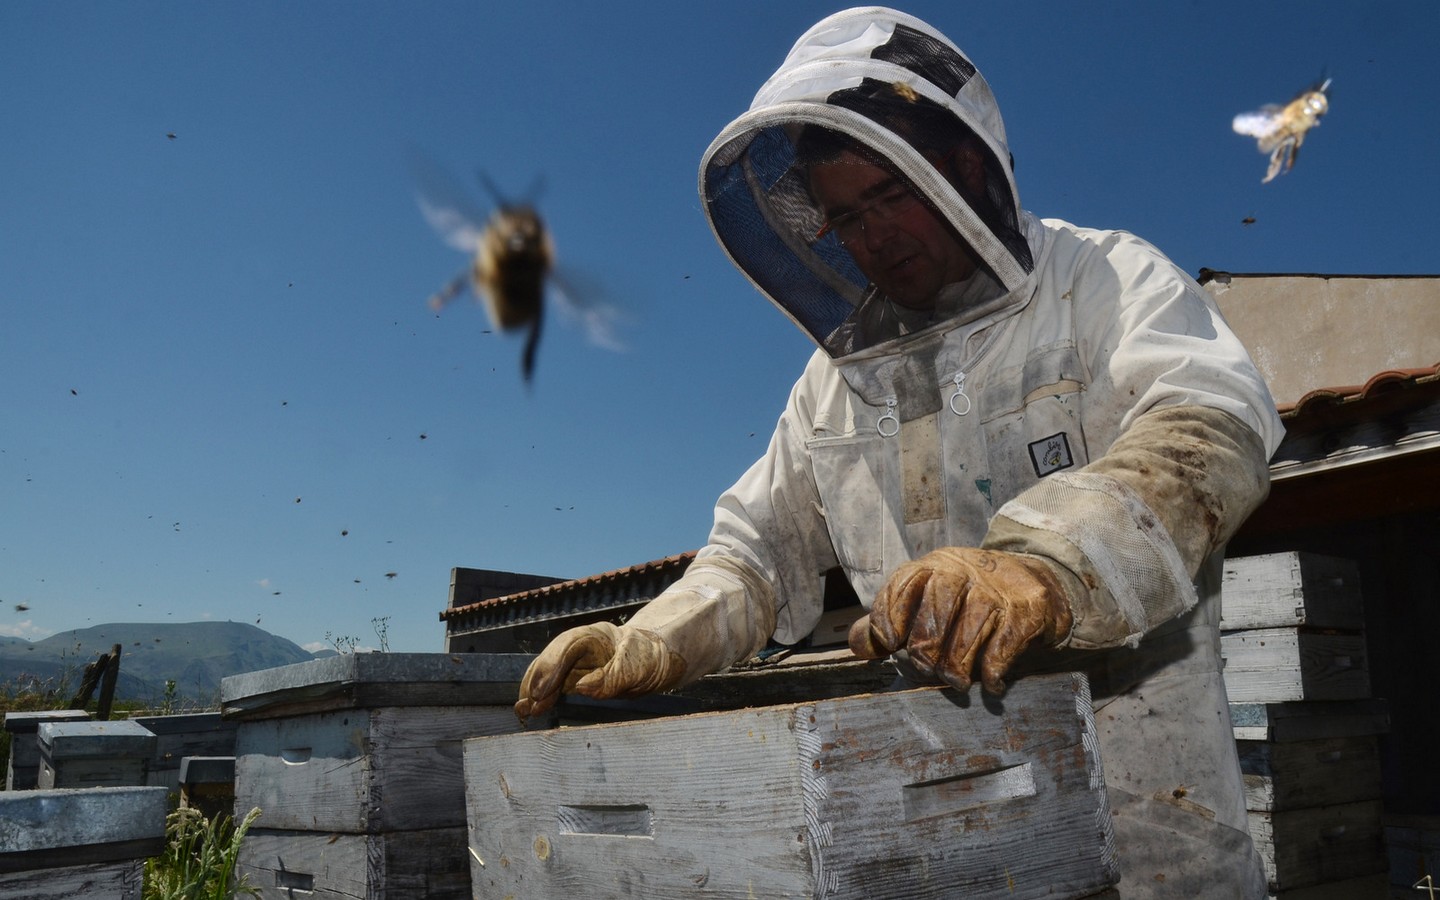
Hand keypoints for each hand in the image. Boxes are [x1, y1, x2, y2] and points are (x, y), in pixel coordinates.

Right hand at [514, 622, 687, 721]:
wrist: (658, 662)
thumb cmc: (649, 659)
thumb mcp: (638, 667)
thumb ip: (612, 677)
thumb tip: (582, 688)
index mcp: (595, 635)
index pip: (567, 644)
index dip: (551, 665)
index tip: (542, 690)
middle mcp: (580, 646)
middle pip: (552, 657)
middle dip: (537, 679)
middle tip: (527, 703)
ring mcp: (575, 661)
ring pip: (548, 672)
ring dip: (534, 690)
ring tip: (523, 710)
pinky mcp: (574, 677)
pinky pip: (554, 685)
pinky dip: (543, 696)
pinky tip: (532, 709)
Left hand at [848, 547, 1071, 693]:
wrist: (1033, 581)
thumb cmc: (969, 598)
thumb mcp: (927, 599)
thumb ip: (890, 622)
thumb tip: (858, 645)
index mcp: (934, 566)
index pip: (904, 583)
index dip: (890, 614)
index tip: (889, 643)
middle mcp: (964, 570)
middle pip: (935, 610)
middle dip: (926, 649)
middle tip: (927, 670)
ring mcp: (997, 588)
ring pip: (968, 630)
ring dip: (958, 666)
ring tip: (957, 683)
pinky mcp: (1027, 608)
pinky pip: (1004, 644)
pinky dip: (993, 670)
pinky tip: (991, 683)